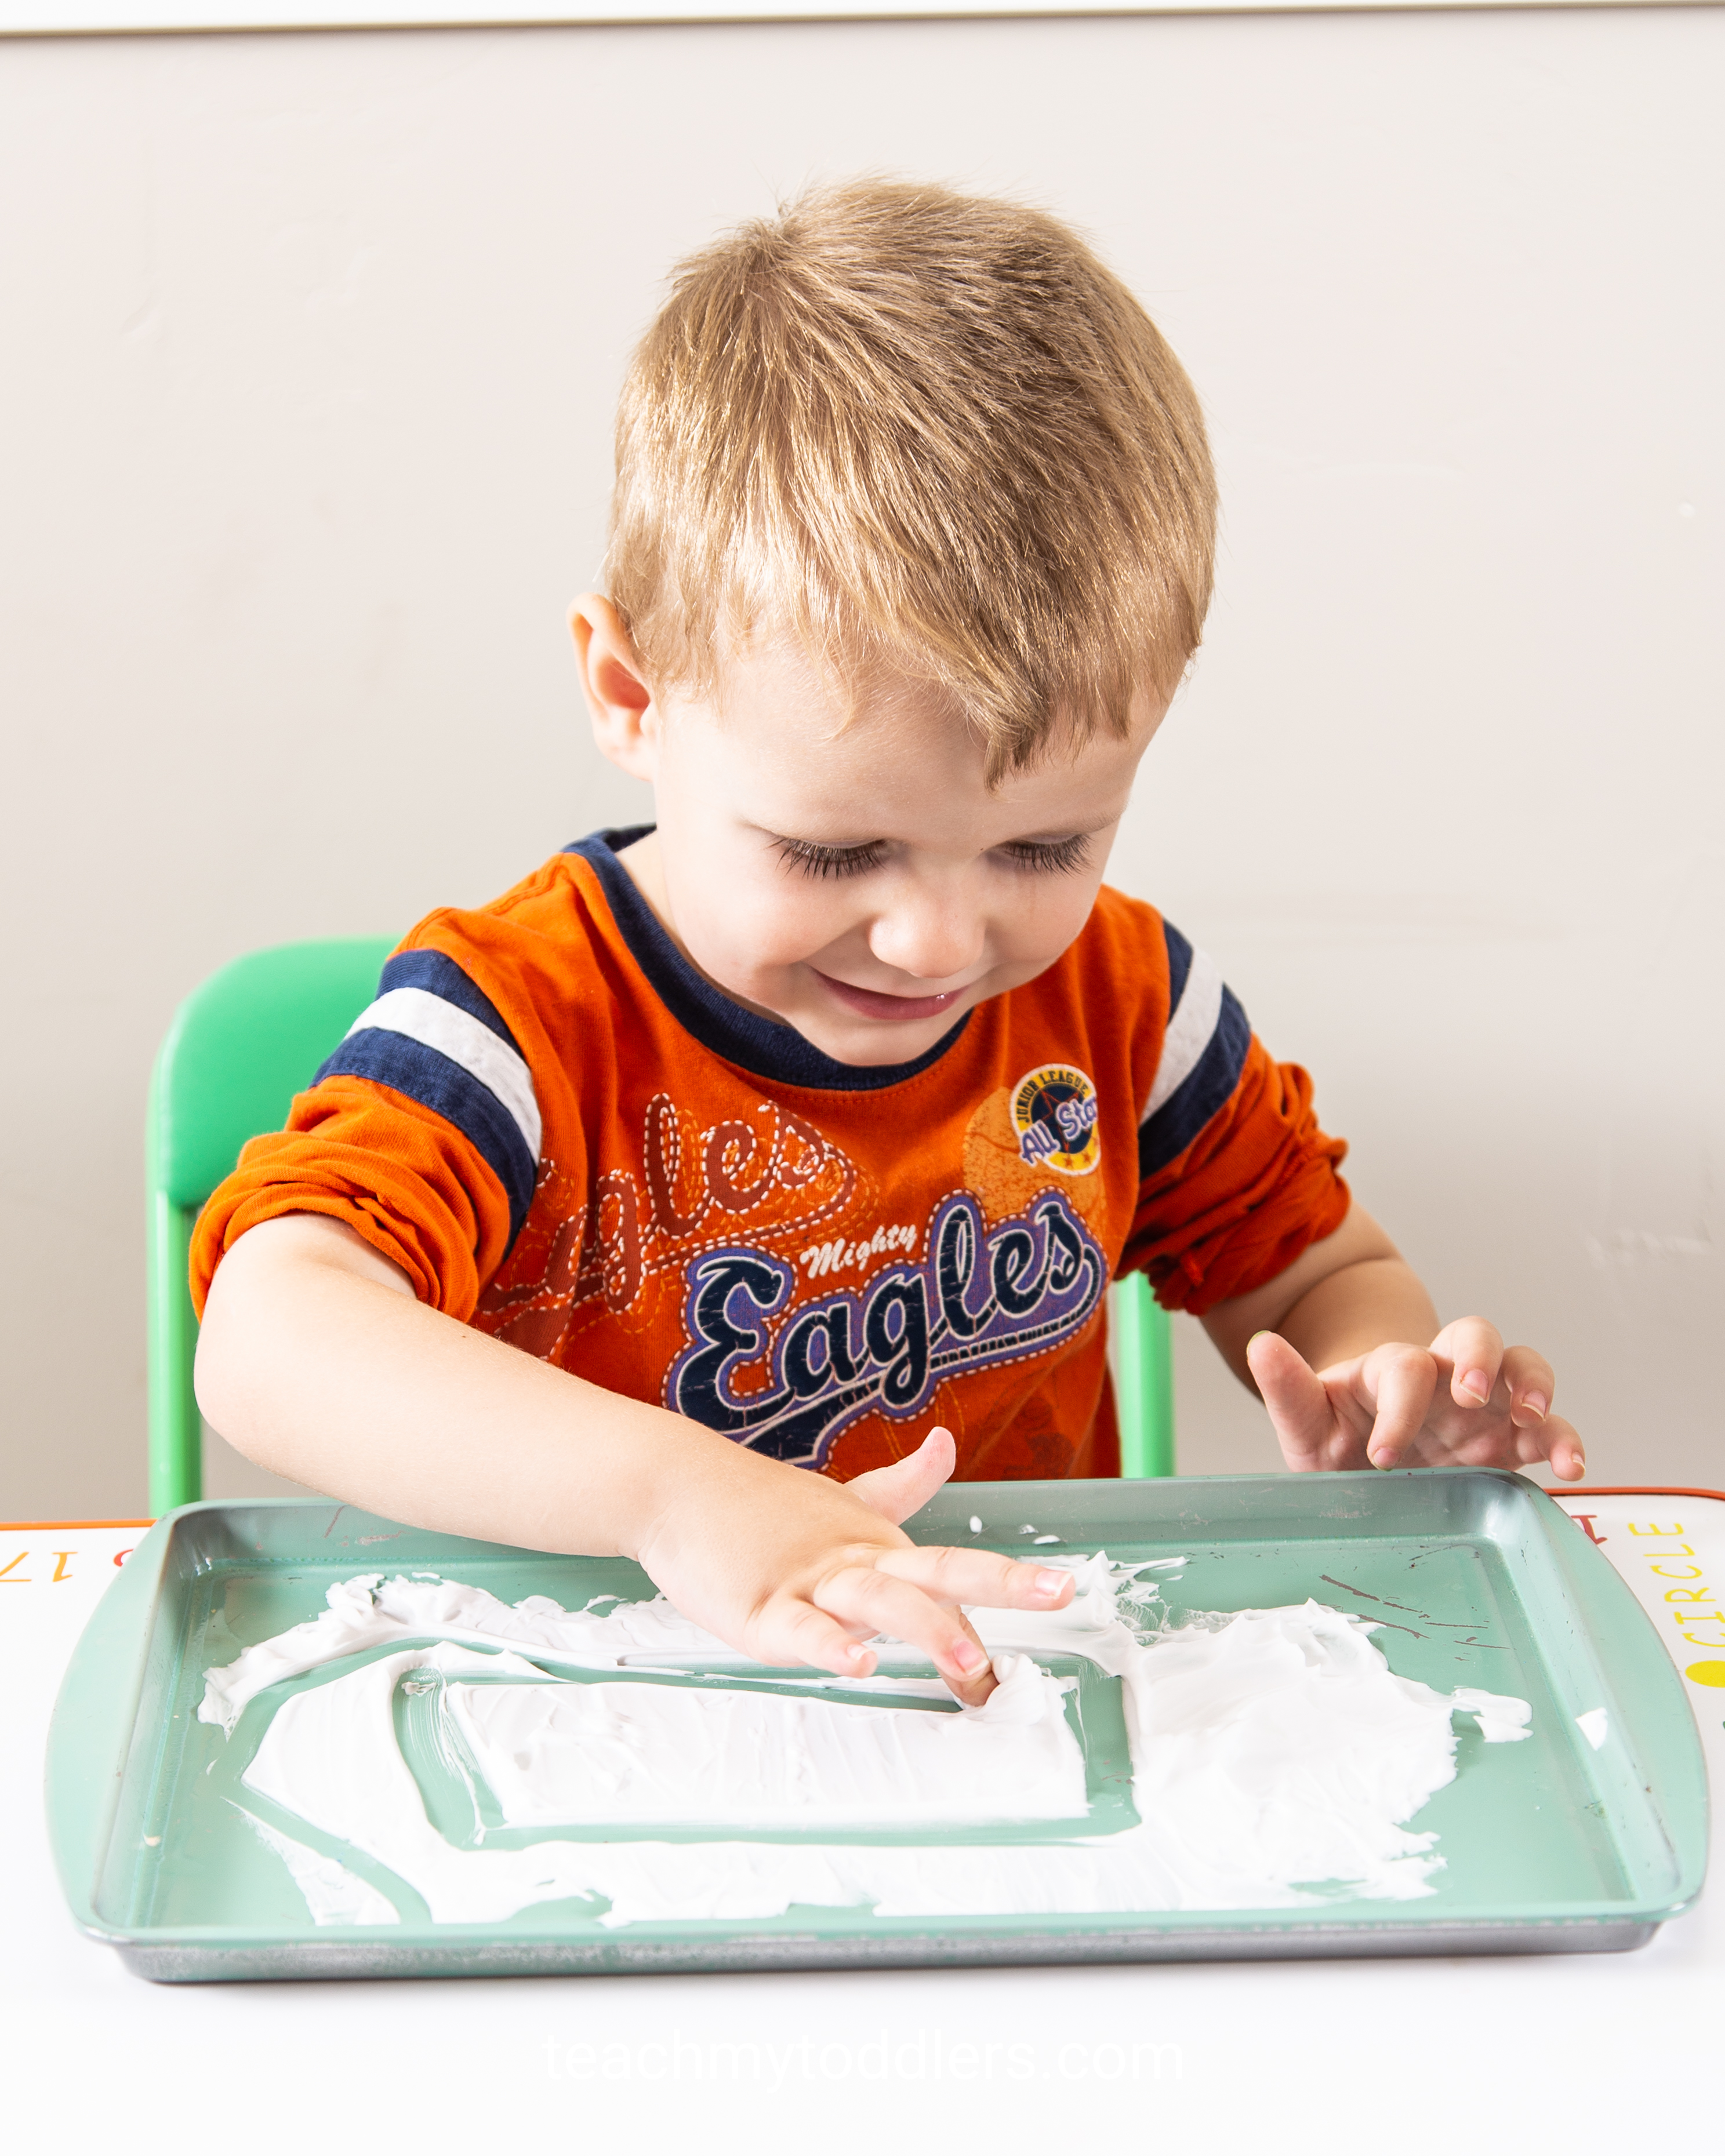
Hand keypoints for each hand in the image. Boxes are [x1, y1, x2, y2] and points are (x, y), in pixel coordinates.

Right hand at [634, 1426, 1072, 1703]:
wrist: (677, 1485)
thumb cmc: (759, 1503)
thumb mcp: (841, 1499)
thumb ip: (900, 1483)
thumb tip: (946, 1445)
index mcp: (877, 1543)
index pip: (948, 1581)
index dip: (998, 1605)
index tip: (1054, 1611)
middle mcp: (853, 1560)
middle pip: (935, 1570)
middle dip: (1000, 1583)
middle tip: (1057, 1592)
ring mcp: (808, 1582)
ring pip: (877, 1601)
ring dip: (925, 1627)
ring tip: (967, 1658)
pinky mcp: (760, 1607)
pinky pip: (800, 1630)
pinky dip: (829, 1646)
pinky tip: (856, 1663)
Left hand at [1247, 1318, 1583, 1481]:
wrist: (1363, 1469)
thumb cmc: (1338, 1438)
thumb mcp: (1307, 1423)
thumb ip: (1288, 1389)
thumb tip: (1260, 1344)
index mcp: (1391, 1371)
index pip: (1404, 1367)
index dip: (1401, 1405)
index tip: (1383, 1456)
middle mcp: (1443, 1377)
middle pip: (1475, 1336)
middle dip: (1481, 1359)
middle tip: (1474, 1395)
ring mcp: (1482, 1406)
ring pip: (1523, 1367)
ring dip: (1535, 1385)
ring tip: (1534, 1417)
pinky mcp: (1510, 1441)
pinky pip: (1550, 1429)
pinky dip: (1566, 1440)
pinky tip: (1570, 1468)